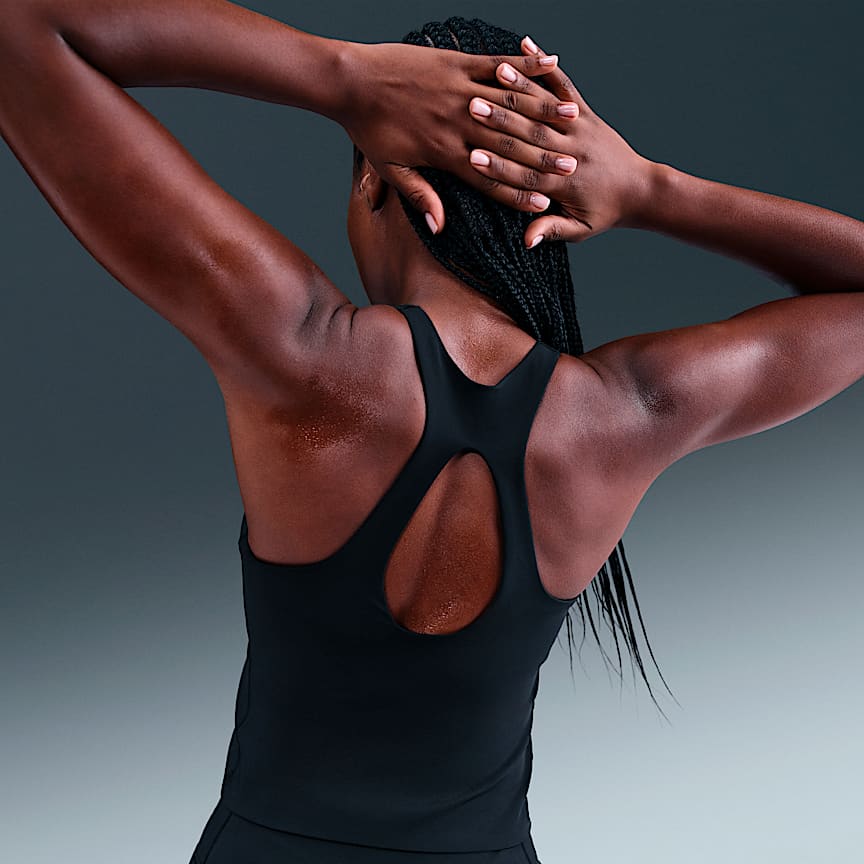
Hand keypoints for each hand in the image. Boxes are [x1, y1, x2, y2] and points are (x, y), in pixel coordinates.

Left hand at [336, 39, 577, 232]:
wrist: (350, 82)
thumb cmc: (368, 129)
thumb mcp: (390, 170)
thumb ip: (420, 196)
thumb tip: (439, 227)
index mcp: (444, 154)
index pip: (488, 181)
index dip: (516, 194)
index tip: (543, 206)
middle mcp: (457, 124)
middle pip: (508, 146)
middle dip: (541, 158)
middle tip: (573, 169)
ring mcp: (459, 91)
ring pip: (510, 105)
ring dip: (544, 112)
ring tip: (573, 121)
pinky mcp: (457, 63)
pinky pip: (498, 65)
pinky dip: (526, 66)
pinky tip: (552, 65)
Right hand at [465, 38, 656, 246]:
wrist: (640, 190)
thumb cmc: (604, 213)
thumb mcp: (579, 230)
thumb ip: (552, 231)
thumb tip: (527, 242)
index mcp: (564, 184)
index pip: (525, 174)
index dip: (497, 165)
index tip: (470, 156)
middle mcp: (571, 151)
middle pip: (531, 135)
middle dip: (500, 121)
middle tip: (471, 108)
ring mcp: (579, 128)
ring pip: (546, 106)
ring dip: (521, 87)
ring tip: (496, 72)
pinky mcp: (585, 112)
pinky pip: (564, 85)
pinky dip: (544, 67)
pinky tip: (528, 46)